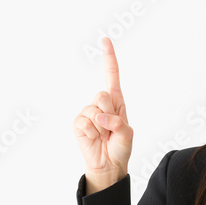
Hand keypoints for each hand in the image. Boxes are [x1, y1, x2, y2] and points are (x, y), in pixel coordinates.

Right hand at [72, 37, 133, 190]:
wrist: (108, 165)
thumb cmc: (120, 148)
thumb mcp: (127, 135)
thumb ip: (118, 123)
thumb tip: (100, 117)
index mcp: (116, 101)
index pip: (111, 75)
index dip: (109, 57)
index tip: (105, 40)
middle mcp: (100, 104)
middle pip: (102, 95)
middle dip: (109, 112)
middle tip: (110, 128)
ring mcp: (87, 113)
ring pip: (93, 111)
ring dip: (101, 127)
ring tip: (103, 136)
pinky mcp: (78, 123)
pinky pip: (83, 122)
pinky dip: (90, 133)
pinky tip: (93, 138)